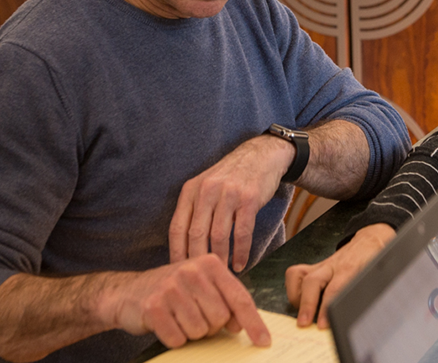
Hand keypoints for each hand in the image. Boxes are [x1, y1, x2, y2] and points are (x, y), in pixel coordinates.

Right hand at [107, 254, 270, 348]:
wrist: (127, 293)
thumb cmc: (172, 292)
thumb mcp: (202, 287)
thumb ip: (225, 300)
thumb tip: (242, 325)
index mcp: (209, 263)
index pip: (239, 298)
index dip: (253, 323)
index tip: (264, 341)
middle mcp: (191, 271)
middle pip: (220, 318)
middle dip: (211, 327)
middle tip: (195, 317)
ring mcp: (171, 288)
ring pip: (200, 330)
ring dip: (191, 333)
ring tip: (179, 318)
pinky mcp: (153, 307)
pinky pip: (178, 339)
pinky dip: (174, 339)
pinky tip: (166, 325)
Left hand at [169, 134, 293, 270]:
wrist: (261, 157)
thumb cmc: (231, 178)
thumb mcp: (206, 187)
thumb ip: (195, 211)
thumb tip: (184, 249)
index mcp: (191, 190)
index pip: (177, 228)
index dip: (176, 253)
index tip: (178, 272)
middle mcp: (206, 190)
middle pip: (196, 235)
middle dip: (197, 260)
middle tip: (200, 279)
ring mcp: (228, 194)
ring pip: (218, 236)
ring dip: (220, 259)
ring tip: (221, 274)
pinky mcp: (249, 199)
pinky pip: (242, 233)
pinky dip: (240, 252)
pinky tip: (240, 264)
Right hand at [285, 223, 395, 328]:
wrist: (369, 241)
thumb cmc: (373, 261)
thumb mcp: (375, 277)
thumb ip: (364, 294)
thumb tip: (358, 317)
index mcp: (350, 269)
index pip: (336, 289)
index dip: (326, 308)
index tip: (322, 325)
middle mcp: (332, 265)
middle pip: (312, 281)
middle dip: (307, 304)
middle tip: (304, 323)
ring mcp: (321, 265)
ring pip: (298, 275)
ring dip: (296, 297)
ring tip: (301, 315)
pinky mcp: (313, 267)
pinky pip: (295, 274)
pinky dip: (292, 288)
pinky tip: (298, 300)